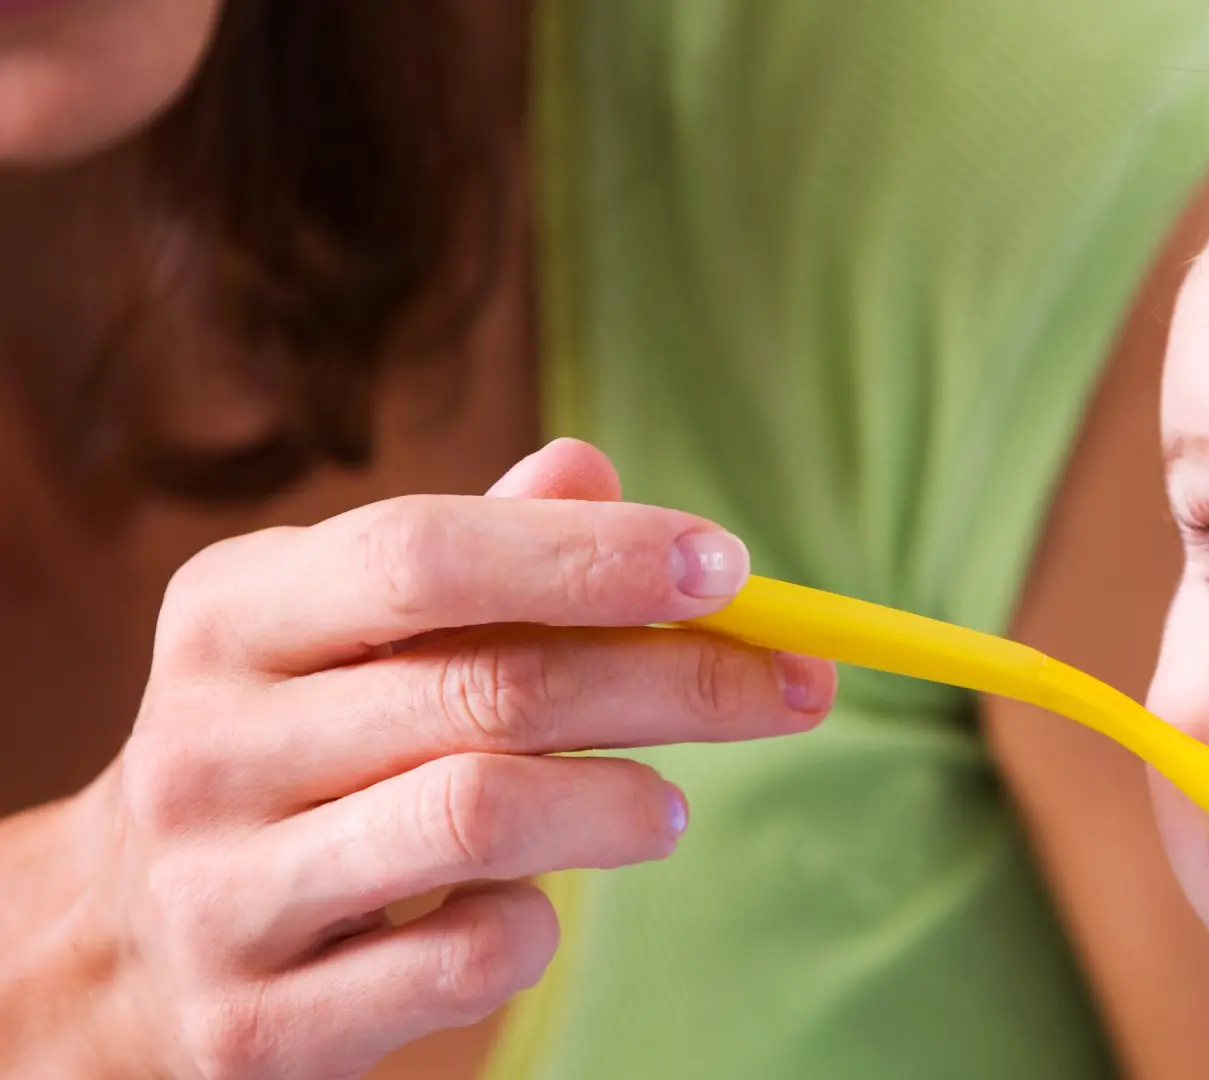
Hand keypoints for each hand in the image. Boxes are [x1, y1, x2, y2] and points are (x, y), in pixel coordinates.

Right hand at [13, 439, 833, 1079]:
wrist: (114, 949)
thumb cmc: (285, 755)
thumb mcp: (339, 634)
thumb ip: (469, 556)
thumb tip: (590, 470)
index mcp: (232, 614)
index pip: (430, 553)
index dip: (596, 556)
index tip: (733, 571)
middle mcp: (211, 744)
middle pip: (494, 686)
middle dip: (678, 681)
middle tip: (796, 686)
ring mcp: (226, 890)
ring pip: (486, 815)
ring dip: (624, 804)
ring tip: (668, 809)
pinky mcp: (262, 1024)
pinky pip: (466, 957)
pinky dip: (540, 922)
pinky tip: (541, 903)